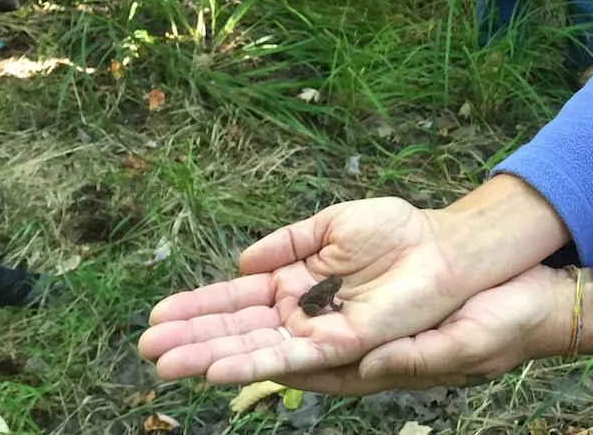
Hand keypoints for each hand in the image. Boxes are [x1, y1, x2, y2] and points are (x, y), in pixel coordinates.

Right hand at [138, 177, 569, 384]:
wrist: (446, 247)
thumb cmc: (399, 232)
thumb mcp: (333, 224)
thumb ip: (288, 243)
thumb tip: (244, 259)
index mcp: (296, 282)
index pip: (237, 299)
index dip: (200, 308)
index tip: (158, 316)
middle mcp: (301, 312)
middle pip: (237, 329)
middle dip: (192, 338)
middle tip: (146, 349)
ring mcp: (319, 331)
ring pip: (254, 348)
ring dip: (210, 356)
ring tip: (165, 364)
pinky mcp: (342, 345)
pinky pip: (290, 358)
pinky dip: (253, 363)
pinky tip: (218, 368)